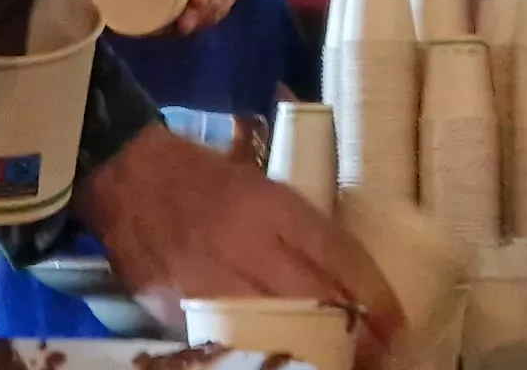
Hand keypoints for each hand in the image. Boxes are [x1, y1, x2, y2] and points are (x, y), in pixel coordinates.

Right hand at [73, 129, 404, 350]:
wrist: (129, 175)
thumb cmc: (205, 178)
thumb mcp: (265, 188)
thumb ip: (302, 229)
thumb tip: (350, 278)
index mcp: (274, 205)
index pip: (338, 254)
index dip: (374, 296)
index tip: (397, 325)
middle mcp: (247, 240)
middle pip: (313, 298)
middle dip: (350, 334)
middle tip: (376, 355)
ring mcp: (211, 277)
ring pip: (273, 325)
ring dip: (309, 351)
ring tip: (334, 362)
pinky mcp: (181, 305)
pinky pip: (227, 337)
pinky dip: (257, 351)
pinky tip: (277, 359)